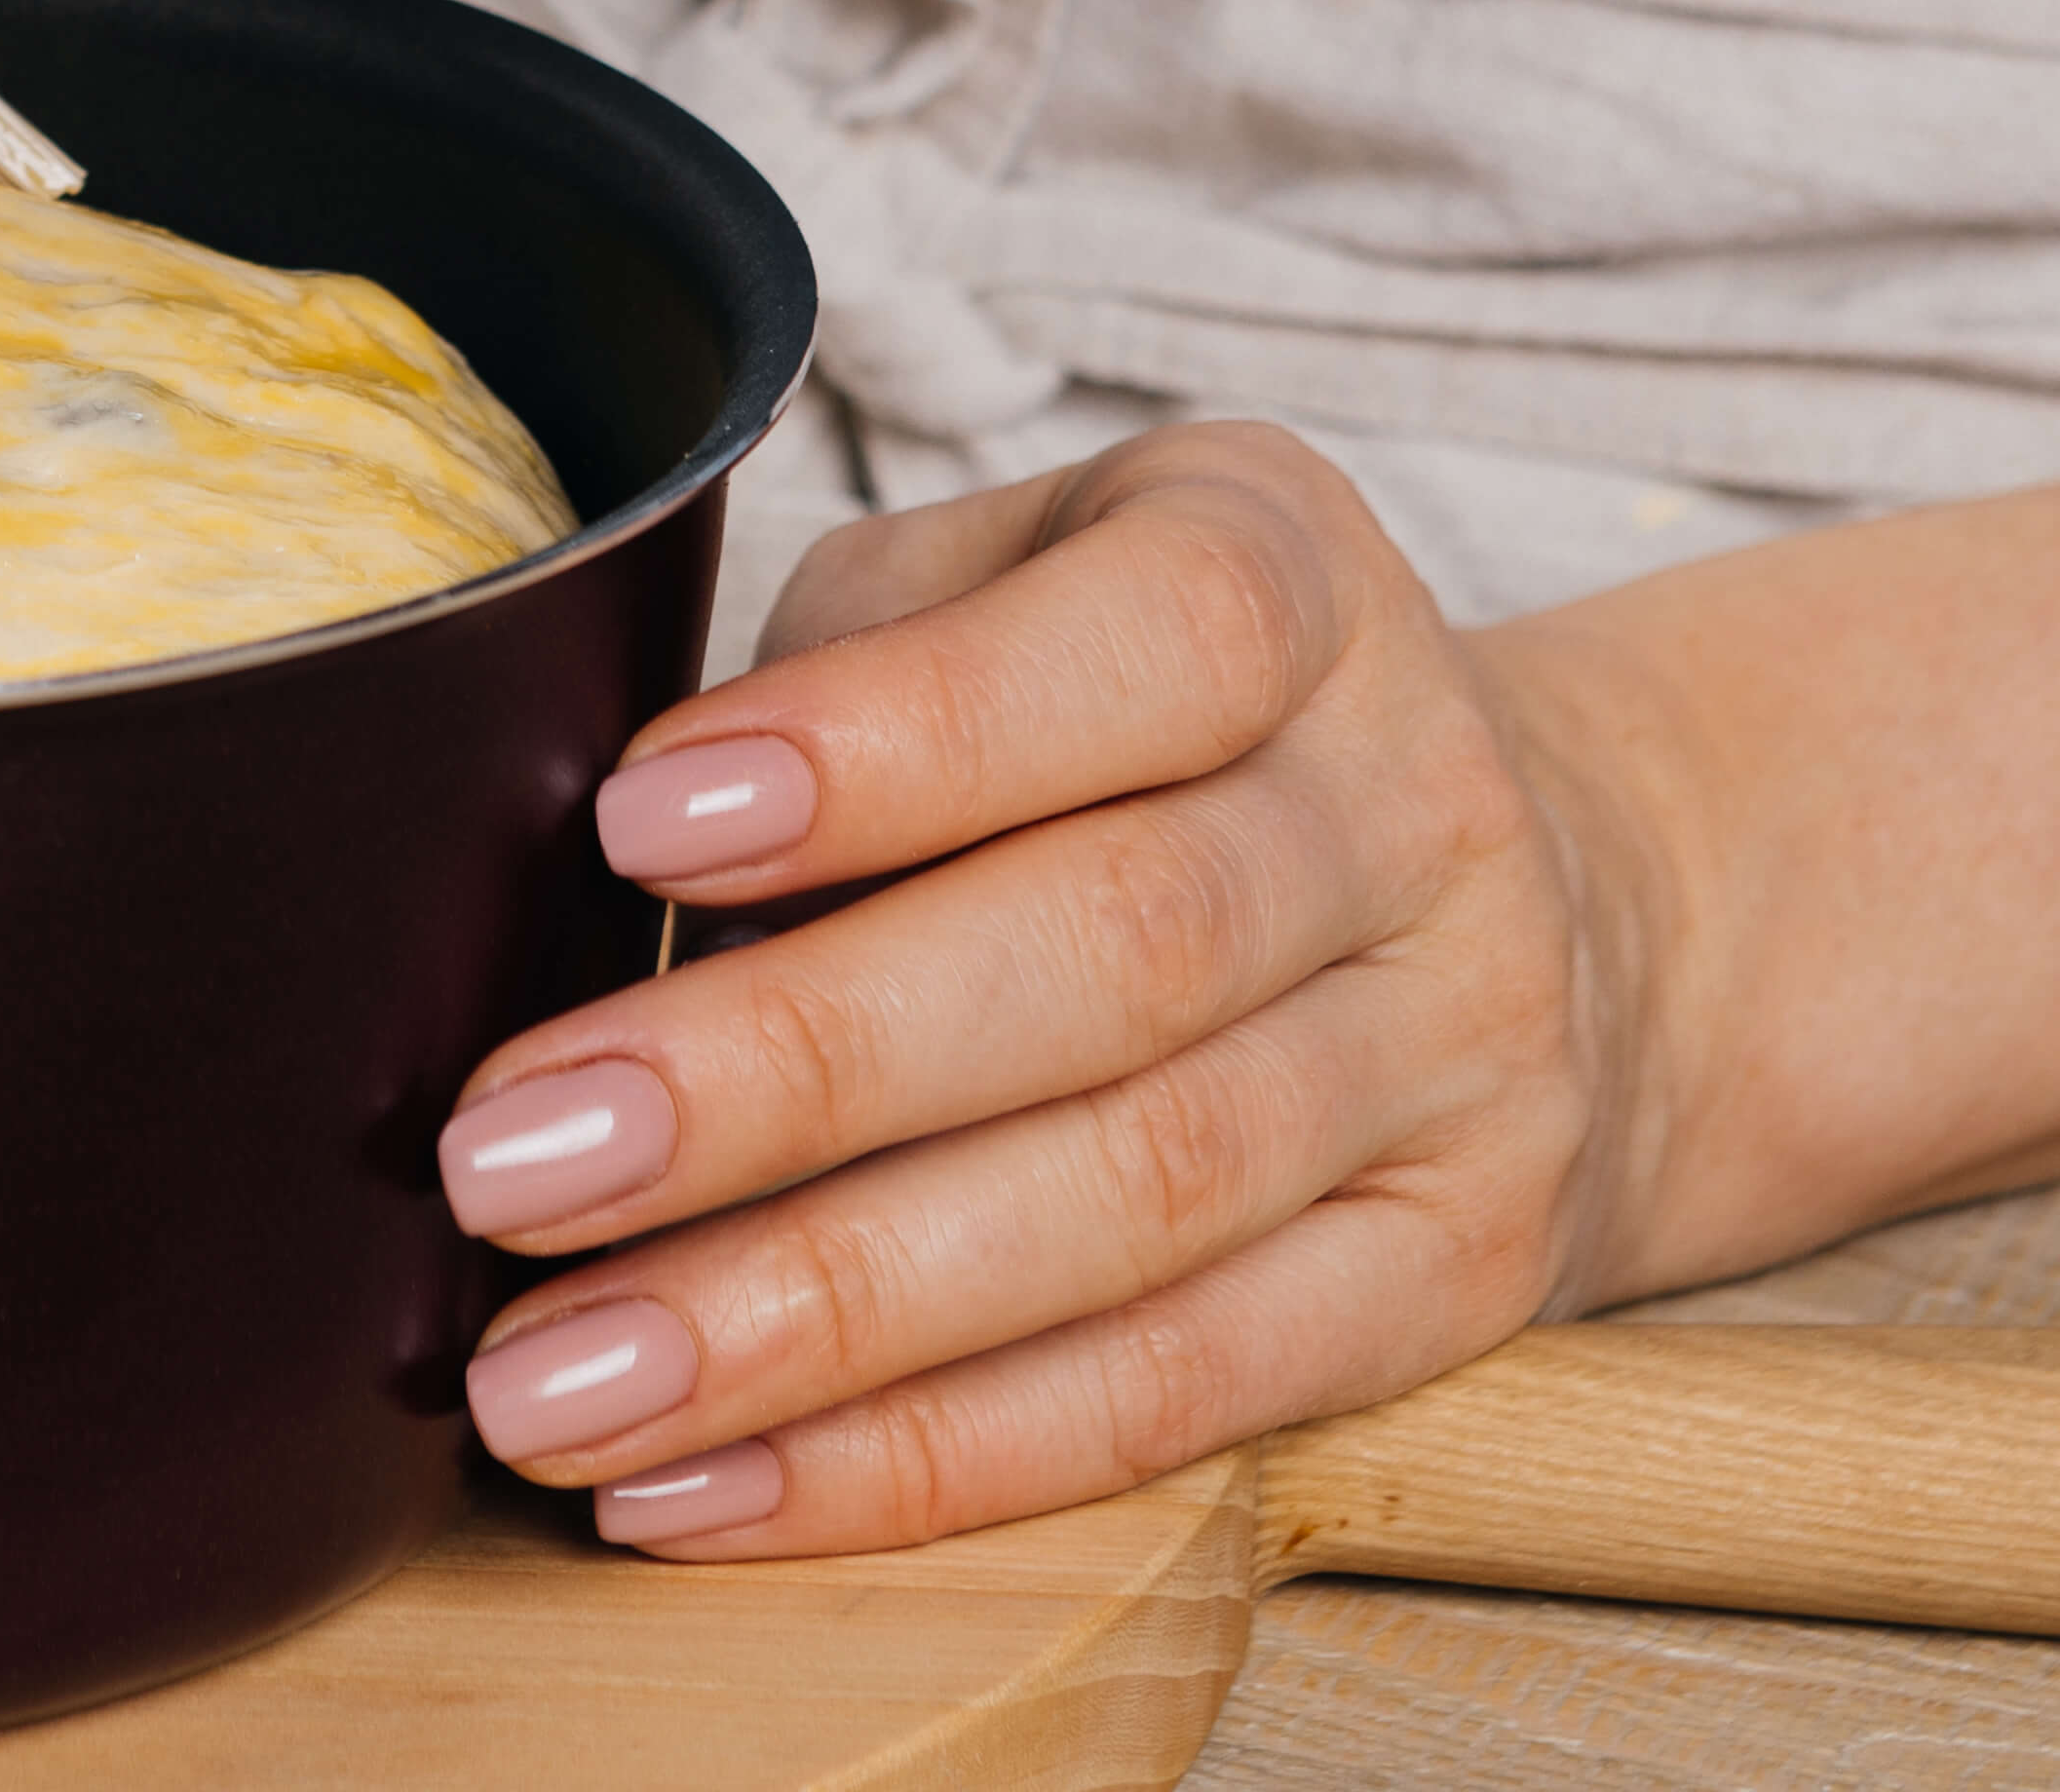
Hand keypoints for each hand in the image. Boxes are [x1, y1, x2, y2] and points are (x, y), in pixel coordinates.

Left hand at [439, 424, 1669, 1554]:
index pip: (1141, 636)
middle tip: (507, 1160)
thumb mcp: (1002, 597)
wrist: (1552, 891)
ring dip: (815, 1313)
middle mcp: (1410, 805)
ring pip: (1138, 1200)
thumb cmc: (1138, 726)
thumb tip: (561, 901)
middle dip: (783, 1073)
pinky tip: (705, 1486)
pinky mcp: (1453, 1278)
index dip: (891, 742)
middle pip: (1114, 950)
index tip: (633, 825)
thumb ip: (825, 691)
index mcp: (1286, 573)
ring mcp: (1462, 1055)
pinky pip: (1182, 1391)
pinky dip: (924, 1457)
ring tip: (559, 1376)